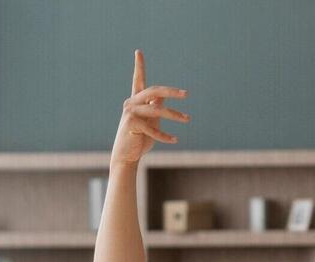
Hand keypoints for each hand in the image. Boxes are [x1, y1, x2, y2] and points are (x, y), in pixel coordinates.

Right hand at [110, 50, 189, 166]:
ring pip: (157, 109)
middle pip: (153, 91)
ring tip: (187, 118)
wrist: (127, 156)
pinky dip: (164, 135)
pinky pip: (152, 129)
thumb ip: (156, 108)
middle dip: (171, 91)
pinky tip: (175, 140)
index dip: (138, 66)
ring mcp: (130, 113)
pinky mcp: (131, 124)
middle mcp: (131, 103)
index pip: (137, 80)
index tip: (138, 52)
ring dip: (174, 114)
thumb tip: (163, 96)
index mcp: (136, 100)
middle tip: (186, 94)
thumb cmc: (140, 138)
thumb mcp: (151, 121)